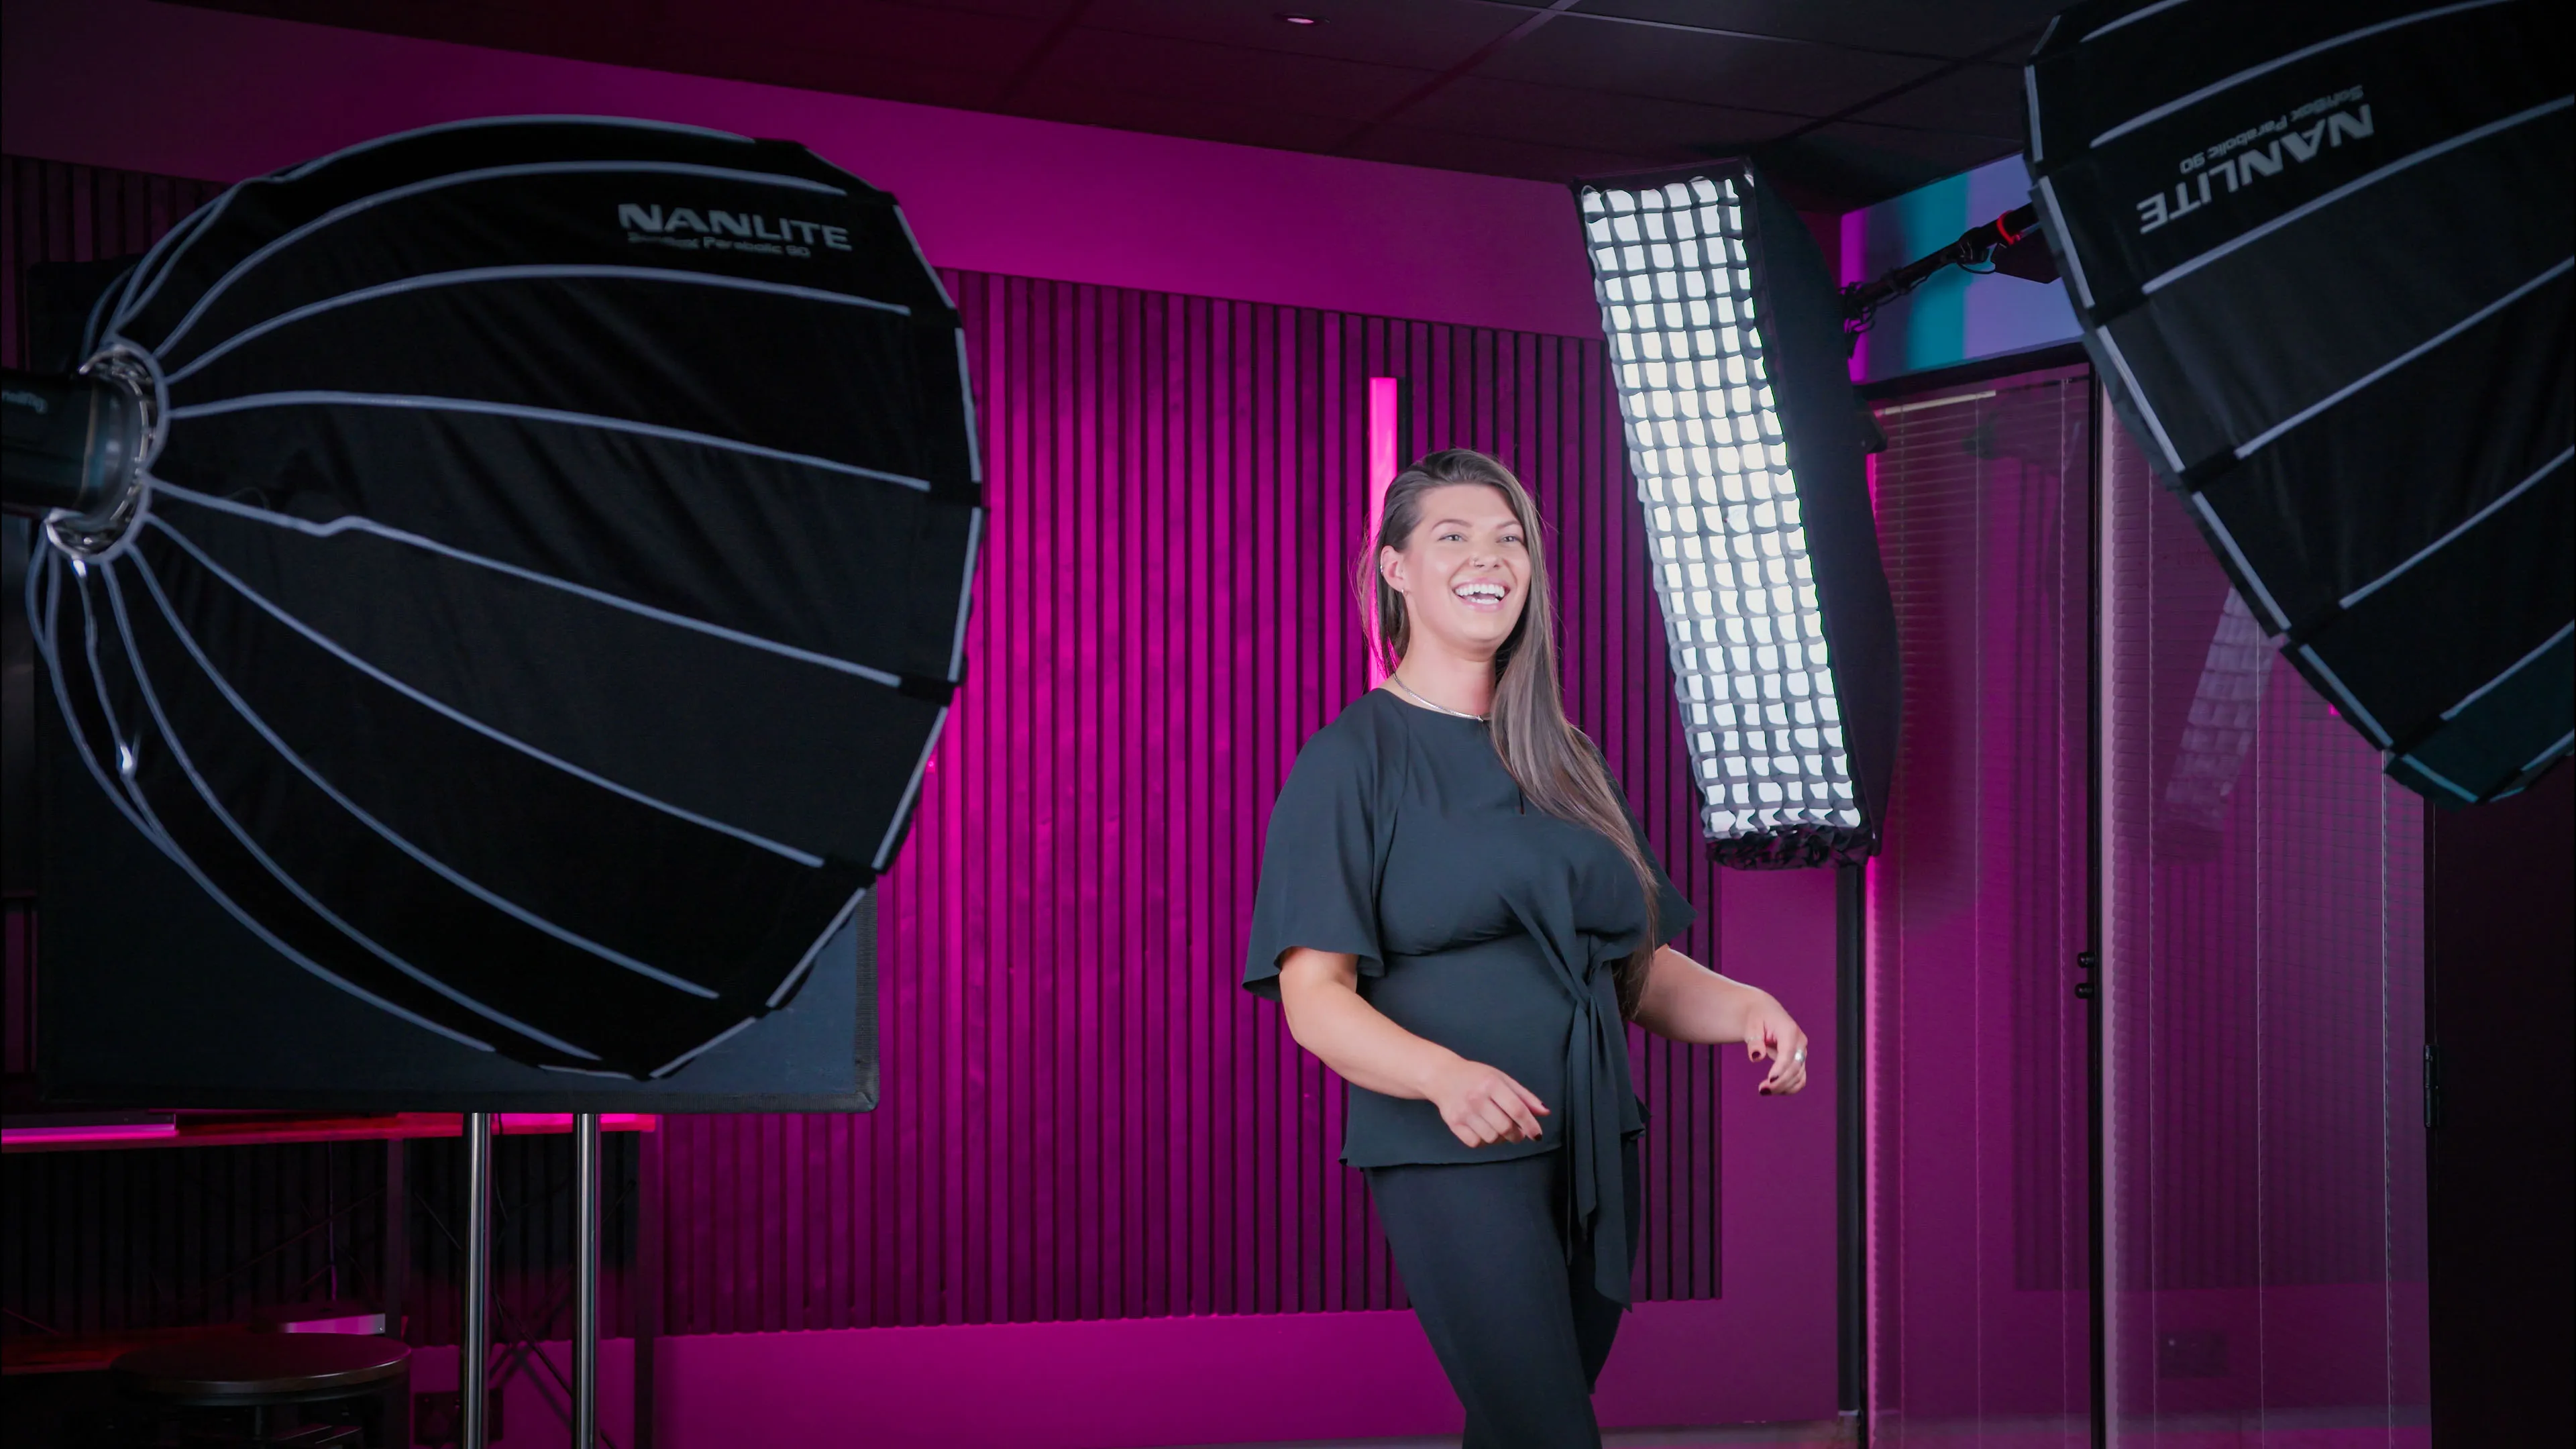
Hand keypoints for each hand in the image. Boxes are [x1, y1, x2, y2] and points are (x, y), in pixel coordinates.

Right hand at [1424, 1054, 1549, 1147]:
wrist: (1443, 1076)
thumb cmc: (1476, 1077)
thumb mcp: (1502, 1079)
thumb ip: (1524, 1096)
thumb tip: (1545, 1113)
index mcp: (1491, 1084)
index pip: (1517, 1110)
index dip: (1531, 1125)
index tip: (1537, 1135)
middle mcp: (1477, 1098)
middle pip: (1505, 1127)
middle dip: (1517, 1135)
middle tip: (1518, 1133)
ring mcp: (1463, 1112)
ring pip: (1492, 1138)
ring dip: (1501, 1139)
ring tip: (1500, 1130)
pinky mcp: (1453, 1123)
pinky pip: (1476, 1143)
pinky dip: (1484, 1141)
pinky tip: (1485, 1131)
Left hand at [1743, 995, 1809, 1095]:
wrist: (1764, 1012)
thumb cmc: (1757, 1018)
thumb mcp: (1751, 1026)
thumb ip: (1755, 1042)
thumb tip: (1756, 1057)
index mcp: (1789, 1031)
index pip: (1788, 1053)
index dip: (1780, 1068)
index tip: (1769, 1080)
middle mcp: (1799, 1042)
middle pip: (1795, 1067)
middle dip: (1780, 1082)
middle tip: (1762, 1090)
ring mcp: (1801, 1052)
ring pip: (1799, 1076)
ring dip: (1784, 1087)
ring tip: (1764, 1091)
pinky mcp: (1799, 1061)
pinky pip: (1799, 1078)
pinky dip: (1790, 1087)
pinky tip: (1775, 1090)